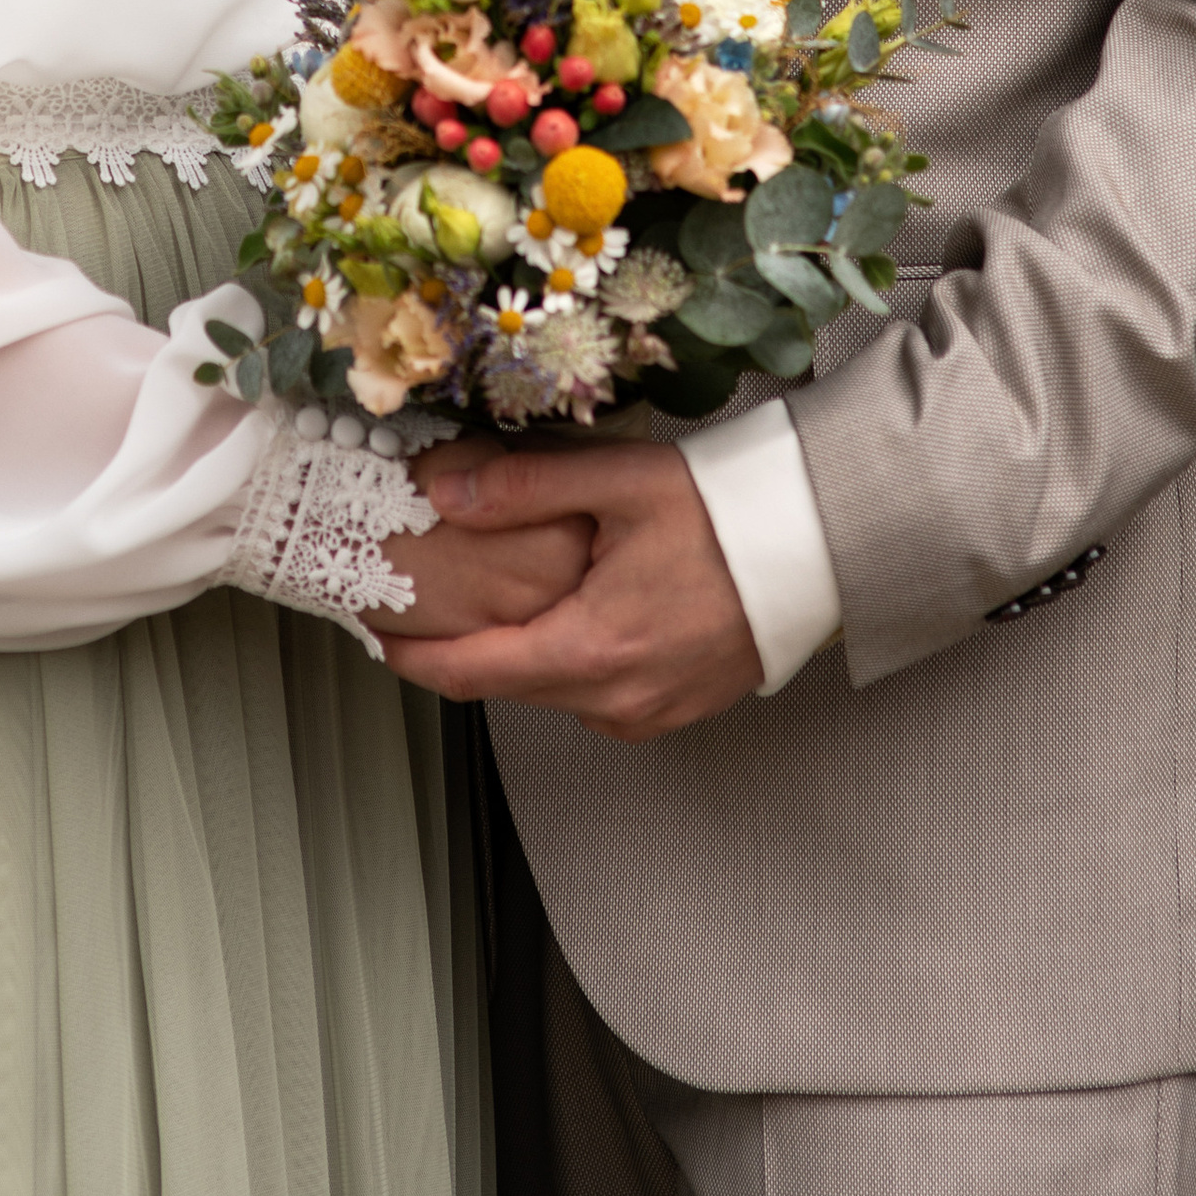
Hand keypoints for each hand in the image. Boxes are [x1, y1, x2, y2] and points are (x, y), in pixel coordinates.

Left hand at [378, 441, 764, 738]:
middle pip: (508, 684)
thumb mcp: (617, 482)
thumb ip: (522, 488)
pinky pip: (600, 700)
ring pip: (554, 693)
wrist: (820, 544)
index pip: (469, 674)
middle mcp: (616, 700)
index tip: (376, 635)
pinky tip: (584, 614)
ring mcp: (651, 713)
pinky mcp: (678, 710)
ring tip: (514, 598)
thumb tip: (444, 492)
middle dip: (465, 648)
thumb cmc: (728, 511)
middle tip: (434, 604)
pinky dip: (577, 664)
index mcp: (591, 649)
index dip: (411, 657)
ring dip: (528, 654)